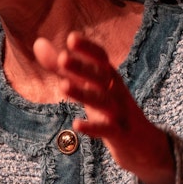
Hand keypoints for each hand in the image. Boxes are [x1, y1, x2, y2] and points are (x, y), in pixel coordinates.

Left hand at [33, 32, 174, 183]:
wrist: (144, 145)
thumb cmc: (110, 109)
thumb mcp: (87, 86)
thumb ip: (63, 67)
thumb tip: (37, 43)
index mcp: (108, 77)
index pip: (101, 58)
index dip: (88, 48)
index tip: (71, 38)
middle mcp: (116, 91)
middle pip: (100, 76)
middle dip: (82, 67)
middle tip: (63, 58)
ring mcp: (120, 112)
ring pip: (102, 101)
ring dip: (83, 93)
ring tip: (62, 86)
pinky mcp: (120, 134)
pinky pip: (107, 129)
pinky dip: (92, 127)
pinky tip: (76, 124)